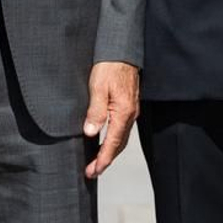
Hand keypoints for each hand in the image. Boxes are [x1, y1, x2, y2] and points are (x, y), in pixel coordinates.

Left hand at [83, 61, 139, 178]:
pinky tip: (105, 141)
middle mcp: (130, 114)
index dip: (102, 160)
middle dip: (105, 160)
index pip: (112, 144)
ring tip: (97, 162)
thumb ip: (96, 111)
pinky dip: (114, 140)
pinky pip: (122, 129)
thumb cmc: (109, 66)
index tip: (92, 172)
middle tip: (91, 172)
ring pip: (122, 138)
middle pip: (119, 145)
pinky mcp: (128, 105)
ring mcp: (131, 110)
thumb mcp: (98, 87)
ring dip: (110, 152)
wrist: (122, 50)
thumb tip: (91, 133)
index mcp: (123, 112)